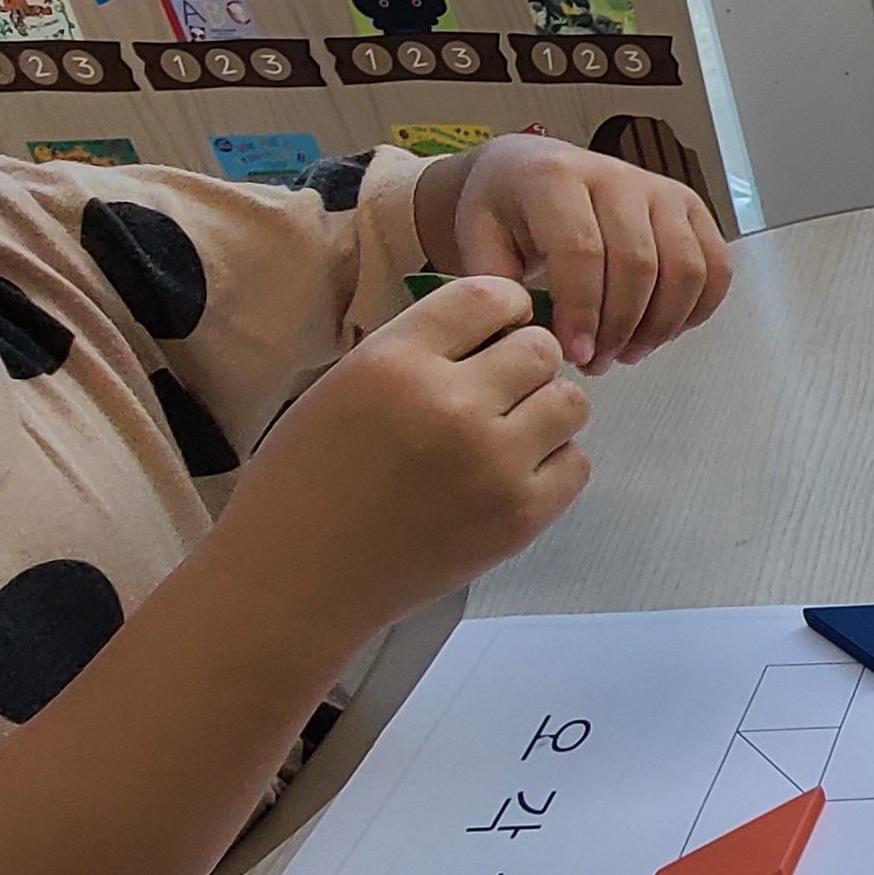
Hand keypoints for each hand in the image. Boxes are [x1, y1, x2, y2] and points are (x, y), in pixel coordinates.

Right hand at [205, 278, 590, 653]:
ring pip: (570, 402)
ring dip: (546, 411)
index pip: (489, 296)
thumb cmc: (307, 481)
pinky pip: (576, 463)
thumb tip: (499, 324)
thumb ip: (419, 349)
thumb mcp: (344, 384)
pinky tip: (511, 474)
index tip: (499, 328)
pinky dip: (553, 465)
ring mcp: (491, 462)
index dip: (505, 308)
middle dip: (525, 364)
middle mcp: (449, 404)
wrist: (297, 578)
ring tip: (507, 432)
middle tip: (498, 392)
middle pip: (541, 348)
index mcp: (395, 361)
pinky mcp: (517, 516)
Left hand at [432, 133, 734, 373]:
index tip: (575, 353)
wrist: (529, 172)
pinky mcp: (688, 207)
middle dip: (620, 327)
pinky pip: (715, 266)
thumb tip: (531, 337)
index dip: (583, 311)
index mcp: (555, 177)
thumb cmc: (505, 209)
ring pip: (684, 268)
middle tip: (597, 362)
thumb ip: (497, 289)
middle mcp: (614, 175)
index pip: (582, 250)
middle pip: (638, 263)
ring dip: (660, 324)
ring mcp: (659, 189)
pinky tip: (663, 329)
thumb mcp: (479, 242)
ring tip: (626, 352)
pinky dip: (697, 308)